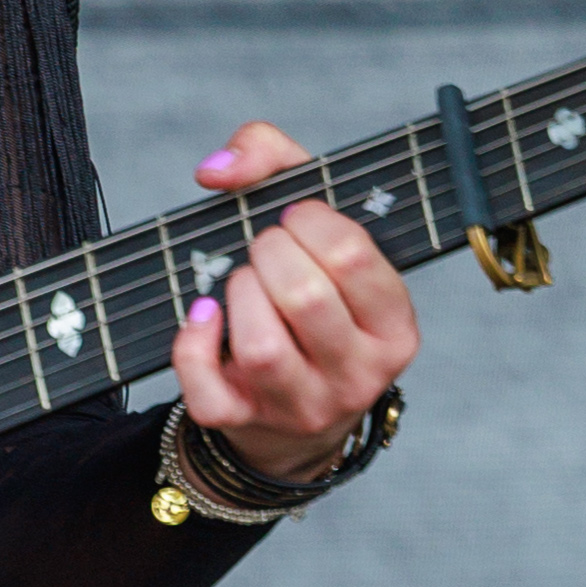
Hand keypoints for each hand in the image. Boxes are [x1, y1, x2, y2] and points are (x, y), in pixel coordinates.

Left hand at [166, 118, 420, 483]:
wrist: (296, 415)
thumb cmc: (312, 299)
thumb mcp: (320, 230)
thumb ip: (278, 162)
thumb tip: (220, 170)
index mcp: (392, 328)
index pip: (353, 258)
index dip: (310, 220)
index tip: (294, 217)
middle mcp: (357, 374)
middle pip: (306, 297)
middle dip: (270, 253)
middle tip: (264, 248)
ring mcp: (302, 406)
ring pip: (260, 347)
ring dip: (239, 294)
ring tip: (242, 282)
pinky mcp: (245, 424)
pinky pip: (207, 388)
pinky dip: (192, 343)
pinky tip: (205, 315)